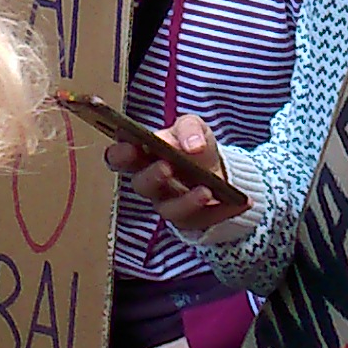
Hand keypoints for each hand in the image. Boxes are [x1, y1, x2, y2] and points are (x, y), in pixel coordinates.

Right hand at [104, 113, 246, 230]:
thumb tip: (192, 146)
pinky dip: (217, 209)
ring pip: (168, 208)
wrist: (220, 171)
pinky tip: (229, 199)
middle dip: (152, 176)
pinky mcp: (189, 220)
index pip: (119, 157)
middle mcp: (150, 183)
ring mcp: (168, 204)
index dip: (120, 153)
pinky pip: (199, 219)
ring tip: (204, 190)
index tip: (129, 145)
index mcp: (142, 156)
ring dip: (186, 200)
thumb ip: (189, 128)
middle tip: (166, 167)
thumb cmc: (194, 146)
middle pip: (141, 184)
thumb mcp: (193, 127)